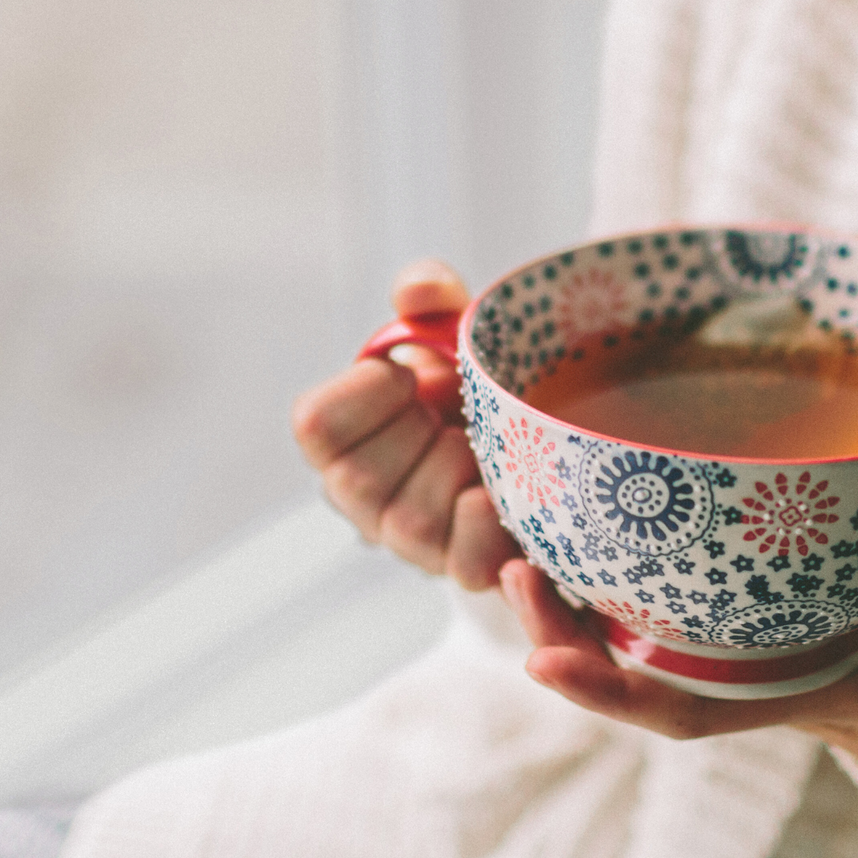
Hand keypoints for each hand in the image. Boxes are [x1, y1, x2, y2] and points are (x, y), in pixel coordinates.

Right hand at [291, 259, 519, 589]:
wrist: (541, 434)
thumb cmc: (473, 382)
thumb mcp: (450, 328)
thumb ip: (428, 293)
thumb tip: (421, 291)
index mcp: (345, 436)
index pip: (316, 425)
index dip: (365, 393)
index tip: (406, 374)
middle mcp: (366, 498)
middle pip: (360, 481)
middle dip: (418, 432)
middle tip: (458, 410)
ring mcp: (416, 542)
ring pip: (414, 520)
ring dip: (461, 470)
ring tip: (491, 445)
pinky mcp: (470, 567)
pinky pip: (470, 567)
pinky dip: (493, 536)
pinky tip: (510, 513)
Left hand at [500, 465, 857, 781]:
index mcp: (809, 694)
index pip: (700, 711)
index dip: (619, 690)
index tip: (543, 662)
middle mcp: (765, 682)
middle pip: (643, 676)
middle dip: (567, 632)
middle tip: (509, 568)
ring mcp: (759, 661)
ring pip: (647, 646)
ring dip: (577, 606)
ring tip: (517, 548)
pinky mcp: (766, 634)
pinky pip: (681, 619)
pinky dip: (625, 589)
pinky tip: (587, 540)